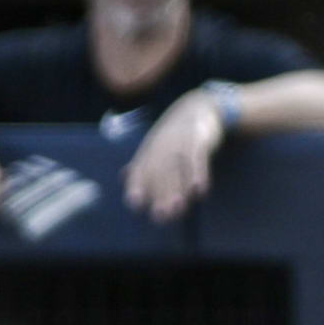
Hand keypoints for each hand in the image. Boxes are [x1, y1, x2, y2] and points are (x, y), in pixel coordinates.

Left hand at [123, 90, 226, 219]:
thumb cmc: (173, 133)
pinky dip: (199, 174)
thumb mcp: (155, 145)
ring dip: (178, 189)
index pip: (139, 171)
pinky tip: (200, 190)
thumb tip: (123, 177)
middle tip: (163, 217)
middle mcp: (161, 148)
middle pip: (160, 174)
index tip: (136, 204)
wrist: (197, 107)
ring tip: (180, 208)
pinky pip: (198, 158)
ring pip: (178, 169)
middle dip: (161, 196)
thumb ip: (141, 163)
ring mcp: (180, 143)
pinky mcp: (199, 140)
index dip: (136, 186)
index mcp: (149, 151)